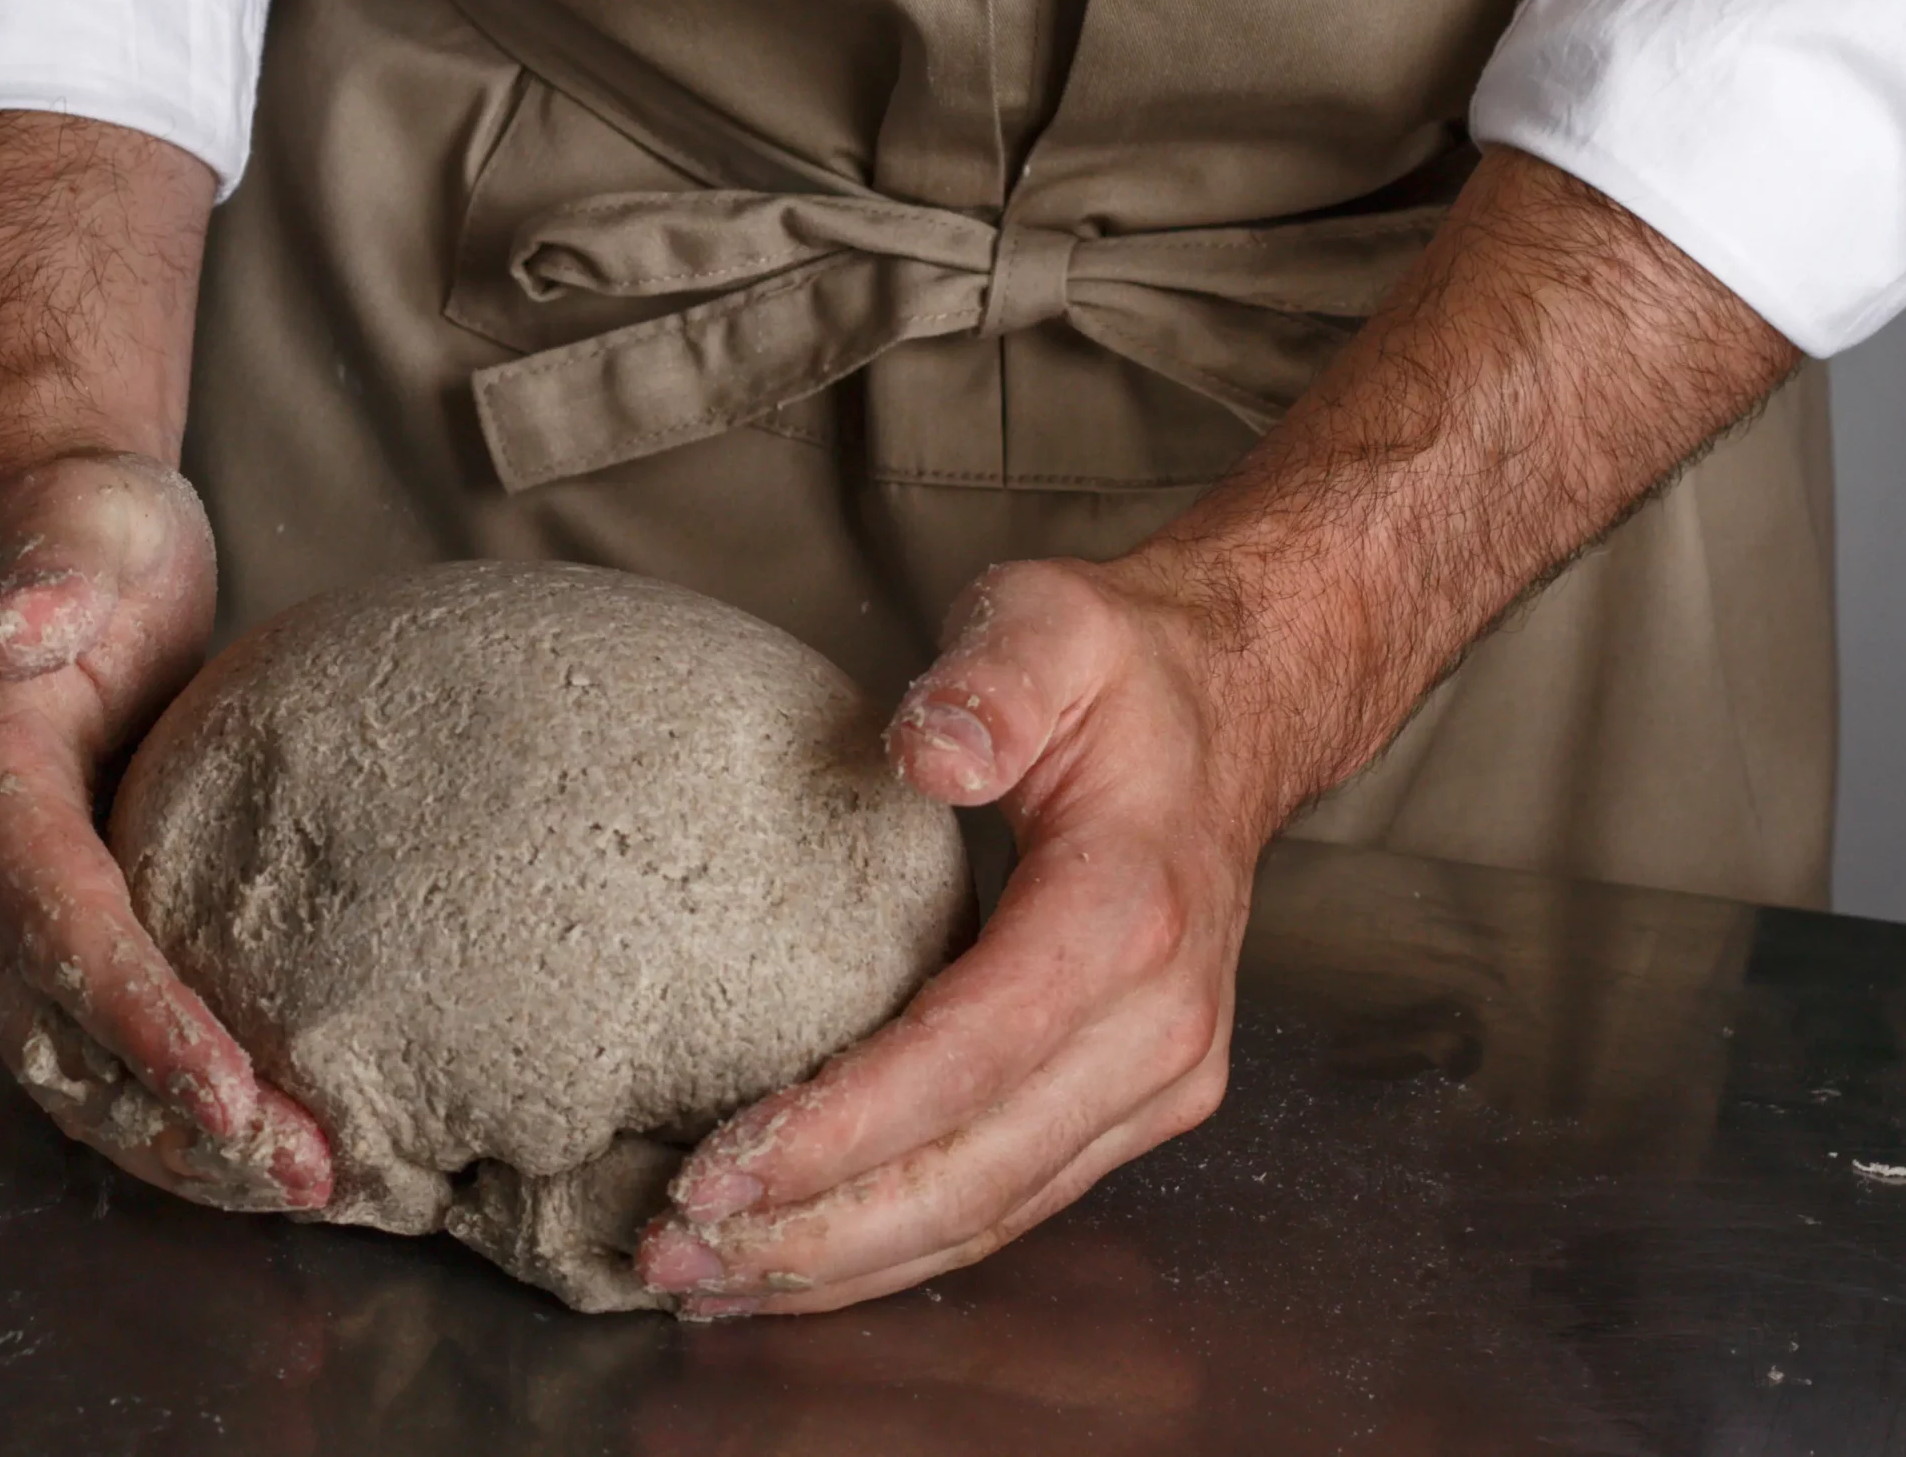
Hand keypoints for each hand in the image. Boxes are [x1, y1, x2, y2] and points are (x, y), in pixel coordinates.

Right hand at [0, 451, 329, 1209]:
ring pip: (74, 1068)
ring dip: (182, 1142)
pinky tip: (263, 1148)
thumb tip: (16, 627)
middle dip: (179, 1117)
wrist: (53, 555)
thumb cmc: (83, 534)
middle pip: (64, 1030)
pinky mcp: (42, 942)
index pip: (58, 925)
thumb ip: (53, 577)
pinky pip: (95, 1052)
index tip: (231, 1090)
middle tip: (303, 1172)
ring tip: (303, 1184)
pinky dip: (171, 1111)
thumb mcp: (83, 525)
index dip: (139, 1020)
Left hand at [636, 559, 1270, 1315]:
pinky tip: (799, 1261)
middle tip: (671, 1256)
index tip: (714, 1168)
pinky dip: (899, 1245)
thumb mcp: (1050, 623)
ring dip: (844, 1265)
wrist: (1234, 713)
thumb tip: (929, 751)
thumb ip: (991, 678)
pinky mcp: (1137, 1106)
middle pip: (973, 1174)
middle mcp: (1158, 1027)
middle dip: (816, 1234)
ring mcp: (1159, 1081)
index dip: (840, 1130)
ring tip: (705, 1282)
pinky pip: (1009, 1200)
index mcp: (1127, 916)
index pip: (967, 1057)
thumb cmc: (1120, 670)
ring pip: (990, 1213)